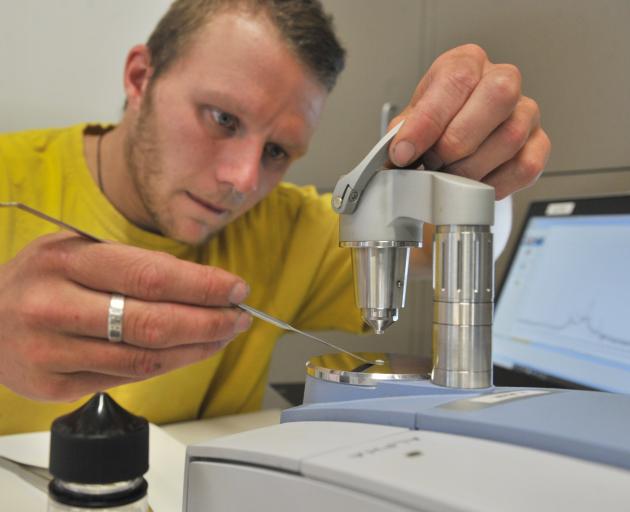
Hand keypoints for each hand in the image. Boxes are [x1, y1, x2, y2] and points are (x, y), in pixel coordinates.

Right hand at [0, 232, 251, 400]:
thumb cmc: (41, 280)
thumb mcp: (77, 251)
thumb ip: (133, 266)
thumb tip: (203, 286)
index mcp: (66, 261)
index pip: (151, 276)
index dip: (203, 286)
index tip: (236, 289)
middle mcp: (55, 306)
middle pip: (154, 322)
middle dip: (209, 322)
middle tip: (239, 317)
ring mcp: (52, 352)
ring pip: (145, 358)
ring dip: (196, 349)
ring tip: (223, 336)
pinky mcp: (54, 386)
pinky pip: (127, 378)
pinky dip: (167, 365)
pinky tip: (188, 353)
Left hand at [388, 44, 550, 198]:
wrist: (455, 142)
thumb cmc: (435, 126)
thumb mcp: (410, 121)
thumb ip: (402, 132)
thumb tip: (399, 150)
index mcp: (467, 63)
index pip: (456, 79)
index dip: (428, 120)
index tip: (405, 151)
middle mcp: (502, 79)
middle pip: (498, 96)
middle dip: (457, 141)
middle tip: (433, 163)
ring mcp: (526, 112)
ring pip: (511, 137)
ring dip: (472, 168)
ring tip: (449, 177)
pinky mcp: (539, 144)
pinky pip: (526, 166)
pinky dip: (494, 183)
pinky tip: (474, 186)